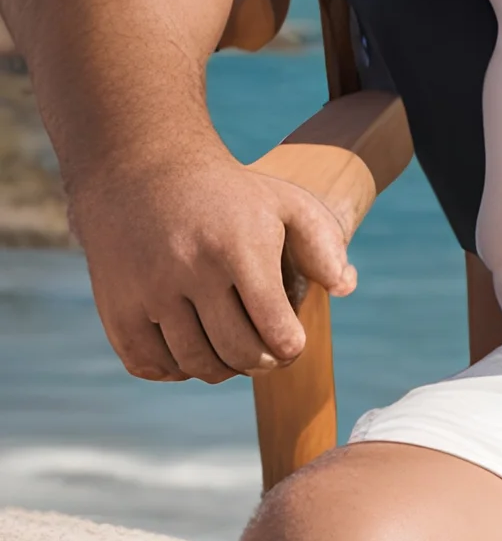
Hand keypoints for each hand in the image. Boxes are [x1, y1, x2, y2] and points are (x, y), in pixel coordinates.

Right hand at [66, 140, 356, 383]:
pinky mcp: (116, 305)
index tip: (289, 339)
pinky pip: (149, 365)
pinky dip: (174, 371)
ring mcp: (150, 291)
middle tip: (264, 352)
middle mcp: (192, 271)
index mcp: (240, 249)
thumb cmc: (224, 193)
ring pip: (195, 365)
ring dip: (221, 369)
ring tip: (230, 351)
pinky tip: (189, 351)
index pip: (276, 332)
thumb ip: (323, 244)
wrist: (140, 169)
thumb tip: (345, 288)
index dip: (290, 347)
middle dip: (261, 363)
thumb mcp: (283, 202)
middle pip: (238, 355)